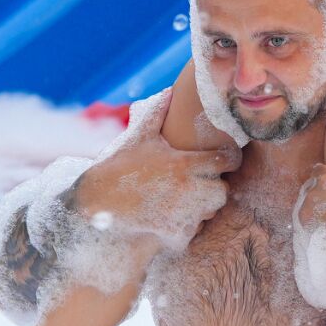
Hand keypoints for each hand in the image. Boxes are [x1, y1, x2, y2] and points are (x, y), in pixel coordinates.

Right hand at [70, 111, 241, 250]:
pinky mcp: (176, 234)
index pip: (228, 161)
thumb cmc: (118, 166)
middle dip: (213, 186)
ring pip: (211, 211)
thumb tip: (170, 90)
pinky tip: (168, 216)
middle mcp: (189, 190)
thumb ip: (158, 113)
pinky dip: (185, 226)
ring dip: (202, 207)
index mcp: (185, 164)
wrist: (96, 203)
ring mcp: (184, 214)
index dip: (226, 160)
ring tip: (181, 199)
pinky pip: (194, 230)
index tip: (218, 161)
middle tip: (197, 183)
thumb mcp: (139, 137)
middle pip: (223, 191)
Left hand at [296, 148, 325, 269]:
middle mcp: (310, 197)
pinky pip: (302, 229)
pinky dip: (311, 230)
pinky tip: (325, 234)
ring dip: (314, 211)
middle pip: (309, 189)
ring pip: (304, 209)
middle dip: (320, 193)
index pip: (319, 170)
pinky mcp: (302, 238)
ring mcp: (304, 219)